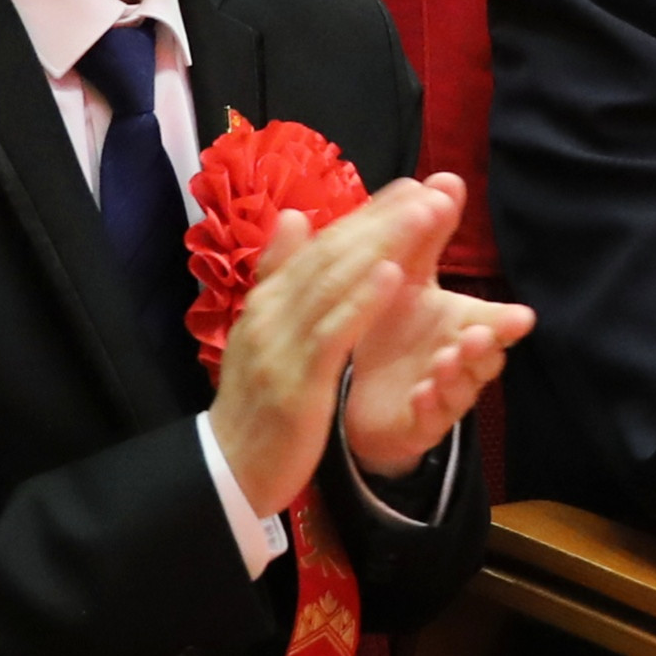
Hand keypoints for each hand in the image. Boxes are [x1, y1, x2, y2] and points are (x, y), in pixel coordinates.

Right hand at [211, 182, 455, 519]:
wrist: (228, 468)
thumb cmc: (256, 401)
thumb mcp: (263, 332)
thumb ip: (279, 275)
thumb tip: (293, 216)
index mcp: (267, 301)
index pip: (320, 244)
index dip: (366, 214)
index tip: (409, 187)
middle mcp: (271, 314)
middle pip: (331, 255)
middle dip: (382, 220)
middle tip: (427, 190)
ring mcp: (281, 346)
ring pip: (335, 284)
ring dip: (382, 246)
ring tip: (422, 216)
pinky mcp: (298, 383)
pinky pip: (335, 334)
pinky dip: (364, 301)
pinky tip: (395, 276)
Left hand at [331, 179, 528, 482]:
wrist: (363, 394)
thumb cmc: (394, 327)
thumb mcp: (406, 277)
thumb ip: (426, 233)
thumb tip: (448, 178)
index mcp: (460, 322)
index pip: (495, 321)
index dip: (508, 322)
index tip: (522, 317)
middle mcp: (459, 357)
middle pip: (486, 355)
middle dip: (486, 345)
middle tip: (482, 333)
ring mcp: (442, 392)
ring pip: (461, 387)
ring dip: (457, 373)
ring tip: (448, 359)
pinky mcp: (418, 420)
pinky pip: (428, 415)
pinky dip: (427, 404)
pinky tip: (421, 393)